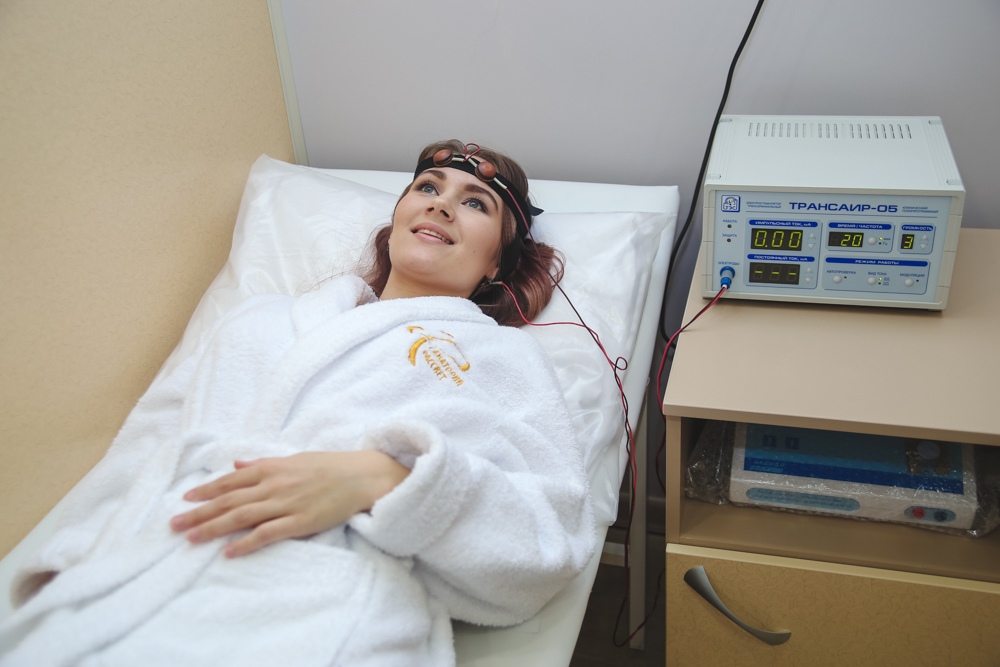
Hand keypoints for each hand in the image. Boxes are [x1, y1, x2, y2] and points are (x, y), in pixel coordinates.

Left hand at [169, 451, 409, 556]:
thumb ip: (263, 464)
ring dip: (213, 528)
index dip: (206, 490)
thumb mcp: (294, 459)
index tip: (186, 499)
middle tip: (174, 524)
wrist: (362, 476)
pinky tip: (229, 552)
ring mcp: (286, 504)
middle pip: (229, 500)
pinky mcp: (300, 522)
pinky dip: (246, 543)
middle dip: (199, 512)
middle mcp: (274, 485)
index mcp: (272, 468)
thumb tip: (237, 464)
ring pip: (241, 517)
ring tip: (191, 538)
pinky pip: (267, 534)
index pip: (230, 480)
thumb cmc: (329, 466)